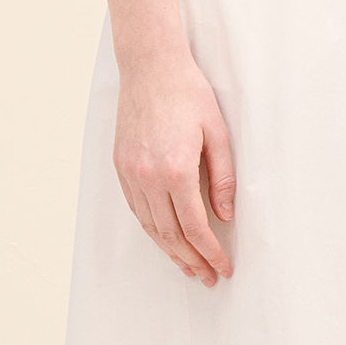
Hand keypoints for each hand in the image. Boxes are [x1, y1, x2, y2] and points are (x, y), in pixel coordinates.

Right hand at [113, 51, 236, 283]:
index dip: (210, 252)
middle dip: (191, 260)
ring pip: (149, 226)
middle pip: (170, 234)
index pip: (194, 226)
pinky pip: (136, 209)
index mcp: (175, 170)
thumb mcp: (218, 133)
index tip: (222, 268)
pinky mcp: (120, 166)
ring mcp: (130, 173)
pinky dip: (151, 229)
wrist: (150, 66)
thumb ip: (223, 178)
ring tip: (187, 266)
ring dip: (169, 251)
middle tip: (207, 278)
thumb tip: (224, 215)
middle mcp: (148, 177)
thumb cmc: (188, 94)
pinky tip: (165, 239)